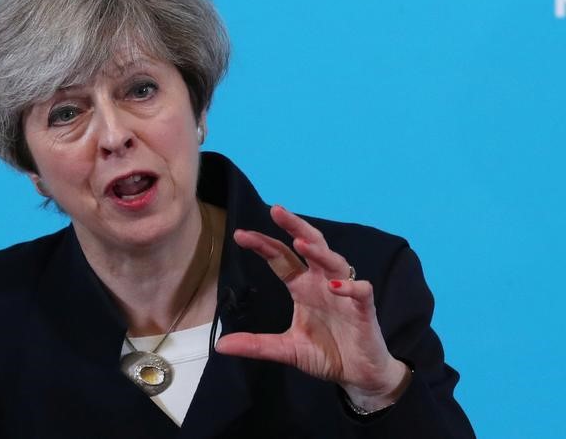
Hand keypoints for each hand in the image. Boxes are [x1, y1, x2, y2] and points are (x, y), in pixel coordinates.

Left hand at [215, 205, 409, 410]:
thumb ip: (256, 344)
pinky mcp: (364, 309)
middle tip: (276, 211)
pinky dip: (350, 286)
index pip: (281, 258)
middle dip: (294, 226)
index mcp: (302, 286)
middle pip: (310, 244)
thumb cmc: (325, 353)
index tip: (240, 234)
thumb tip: (220, 346)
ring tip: (301, 242)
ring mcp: (344, 293)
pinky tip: (336, 286)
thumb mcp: (286, 349)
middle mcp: (321, 282)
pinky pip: (360, 291)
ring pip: (333, 261)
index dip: (263, 244)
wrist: (358, 374)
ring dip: (319, 252)